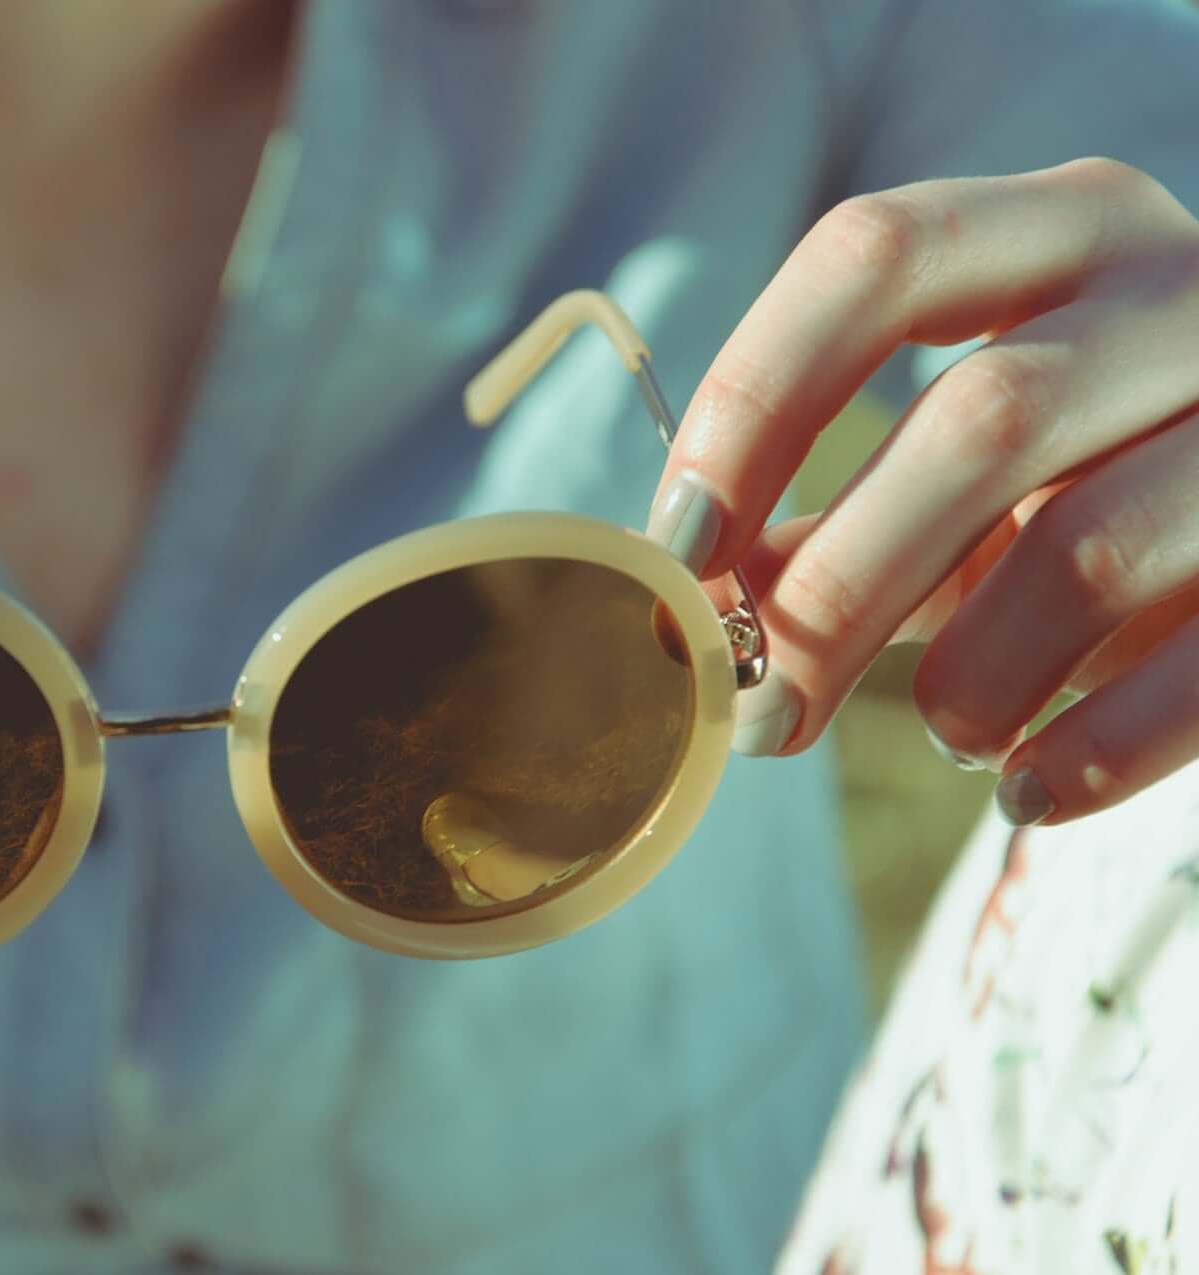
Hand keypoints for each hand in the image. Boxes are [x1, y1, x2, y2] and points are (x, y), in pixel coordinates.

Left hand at [647, 157, 1198, 826]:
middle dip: (838, 587)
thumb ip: (824, 516)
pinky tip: (1029, 789)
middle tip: (761, 705)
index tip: (678, 544)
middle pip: (976, 421)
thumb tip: (678, 603)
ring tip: (947, 730)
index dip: (752, 401)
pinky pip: (1198, 673)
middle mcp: (1182, 294)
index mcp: (1064, 229)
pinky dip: (1086, 753)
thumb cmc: (1098, 479)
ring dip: (970, 681)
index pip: (874, 257)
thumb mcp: (963, 473)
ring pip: (1084, 552)